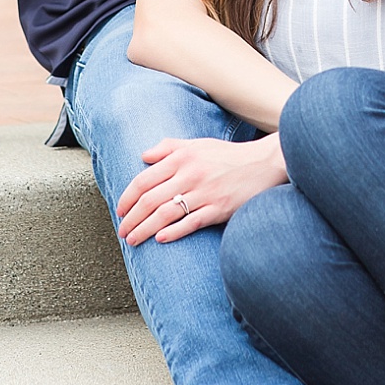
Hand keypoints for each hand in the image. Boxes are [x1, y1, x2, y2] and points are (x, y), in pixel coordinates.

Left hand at [116, 134, 287, 245]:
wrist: (265, 163)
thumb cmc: (228, 155)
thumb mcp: (198, 144)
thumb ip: (170, 147)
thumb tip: (143, 155)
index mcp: (182, 157)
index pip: (144, 180)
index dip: (127, 197)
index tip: (119, 210)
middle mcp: (190, 174)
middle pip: (150, 200)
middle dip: (131, 218)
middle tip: (122, 231)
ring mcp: (205, 192)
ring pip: (165, 214)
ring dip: (144, 230)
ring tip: (133, 240)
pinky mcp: (219, 208)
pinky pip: (190, 222)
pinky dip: (173, 232)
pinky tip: (160, 239)